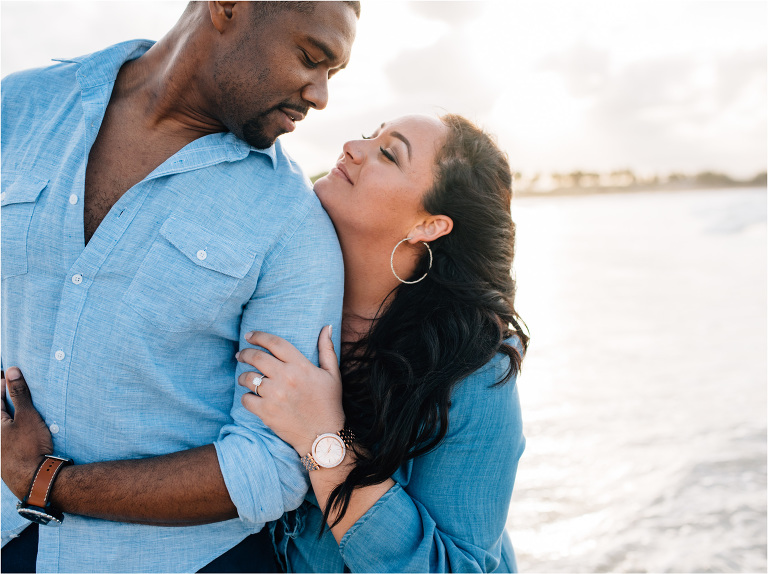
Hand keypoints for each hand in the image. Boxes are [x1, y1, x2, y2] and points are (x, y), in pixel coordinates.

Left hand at [1, 367, 53, 498]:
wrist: (33, 480)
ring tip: (19, 404)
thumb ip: (19, 394)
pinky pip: (6, 434)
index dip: (2, 383)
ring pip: (2, 423)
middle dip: (4, 397)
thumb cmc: (28, 446)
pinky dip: (12, 425)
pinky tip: (21, 426)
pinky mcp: (5, 456)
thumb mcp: (27, 416)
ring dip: (9, 412)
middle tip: (12, 384)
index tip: (9, 372)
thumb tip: (11, 370)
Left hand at [237, 326, 344, 455]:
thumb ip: (327, 349)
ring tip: (244, 377)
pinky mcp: (266, 412)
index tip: (250, 335)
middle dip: (245, 353)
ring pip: (248, 378)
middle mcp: (286, 377)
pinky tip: (250, 397)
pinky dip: (246, 397)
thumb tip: (327, 327)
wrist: (323, 436)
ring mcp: (274, 395)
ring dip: (243, 375)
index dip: (259, 336)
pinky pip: (246, 399)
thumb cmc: (329, 403)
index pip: (275, 343)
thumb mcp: (333, 374)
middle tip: (240, 354)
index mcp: (300, 366)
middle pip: (257, 357)